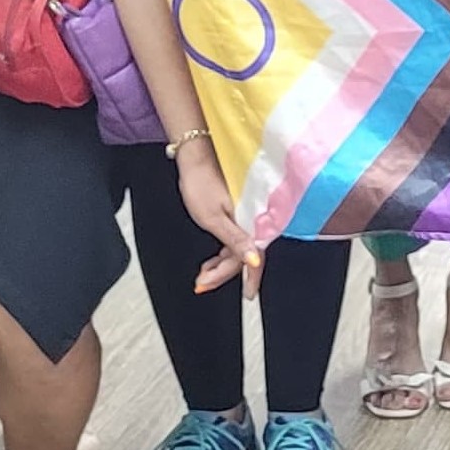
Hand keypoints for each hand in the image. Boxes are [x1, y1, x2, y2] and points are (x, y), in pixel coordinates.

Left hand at [172, 140, 262, 293]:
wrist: (195, 156)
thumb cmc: (202, 181)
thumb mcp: (213, 217)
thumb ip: (235, 241)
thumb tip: (253, 260)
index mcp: (252, 219)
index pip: (254, 255)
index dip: (251, 276)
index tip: (248, 294)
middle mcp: (254, 217)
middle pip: (245, 253)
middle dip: (224, 272)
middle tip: (203, 284)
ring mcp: (247, 213)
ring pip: (240, 246)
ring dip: (222, 263)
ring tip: (203, 273)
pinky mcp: (240, 209)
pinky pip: (236, 236)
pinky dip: (223, 250)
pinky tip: (212, 257)